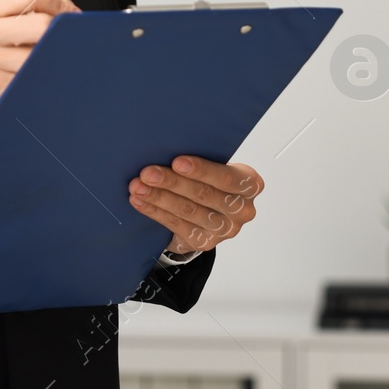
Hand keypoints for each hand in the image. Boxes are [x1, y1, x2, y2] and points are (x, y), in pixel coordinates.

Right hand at [0, 0, 78, 167]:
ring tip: (49, 62)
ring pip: (43, 54)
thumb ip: (29, 11)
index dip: (57, 3)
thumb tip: (68, 9)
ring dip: (55, 58)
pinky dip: (45, 77)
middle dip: (62, 32)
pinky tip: (38, 78)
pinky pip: (36, 77)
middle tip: (68, 39)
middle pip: (42, 23)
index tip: (69, 14)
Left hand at [128, 156, 263, 255]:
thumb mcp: (217, 165)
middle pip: (204, 195)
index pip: (227, 177)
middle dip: (172, 183)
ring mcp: (225, 230)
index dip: (202, 170)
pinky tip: (140, 202)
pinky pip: (177, 225)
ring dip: (158, 198)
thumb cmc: (212, 178)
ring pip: (188, 211)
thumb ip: (205, 158)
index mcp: (250, 185)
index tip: (177, 162)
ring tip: (138, 187)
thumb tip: (168, 146)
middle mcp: (243, 210)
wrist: (212, 209)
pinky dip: (155, 212)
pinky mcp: (205, 242)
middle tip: (148, 173)